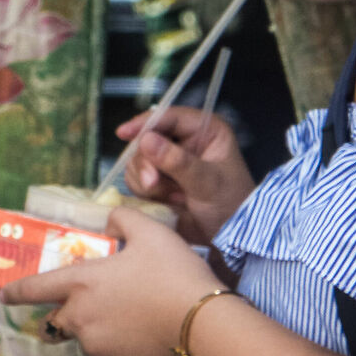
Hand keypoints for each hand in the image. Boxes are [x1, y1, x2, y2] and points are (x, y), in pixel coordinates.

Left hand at [1, 204, 218, 355]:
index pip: (35, 289)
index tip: (5, 295)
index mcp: (80, 283)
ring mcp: (96, 345)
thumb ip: (123, 220)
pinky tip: (141, 330)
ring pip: (84, 335)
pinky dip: (115, 341)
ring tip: (127, 314)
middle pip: (56, 320)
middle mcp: (79, 317)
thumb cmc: (172, 273)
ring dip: (93, 326)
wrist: (201, 325)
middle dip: (62, 313)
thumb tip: (110, 222)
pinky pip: (105, 351)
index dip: (16, 292)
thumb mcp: (151, 232)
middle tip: (87, 303)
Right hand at [114, 104, 253, 246]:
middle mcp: (185, 141)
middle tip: (153, 184)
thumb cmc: (231, 205)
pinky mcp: (159, 181)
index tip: (125, 132)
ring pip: (138, 161)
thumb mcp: (208, 182)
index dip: (145, 123)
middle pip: (147, 139)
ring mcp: (170, 161)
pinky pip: (137, 180)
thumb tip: (147, 140)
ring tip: (170, 197)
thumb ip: (179, 162)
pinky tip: (166, 202)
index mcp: (205, 131)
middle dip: (146, 163)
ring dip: (146, 180)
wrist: (229, 237)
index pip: (170, 117)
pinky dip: (145, 192)